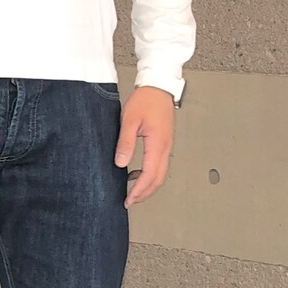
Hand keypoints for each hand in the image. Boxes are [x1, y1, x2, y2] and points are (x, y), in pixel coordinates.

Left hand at [115, 86, 174, 207]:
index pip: (149, 175)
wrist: (158, 86)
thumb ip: (125, 143)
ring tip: (134, 192)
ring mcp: (167, 145)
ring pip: (161, 174)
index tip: (129, 198)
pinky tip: (138, 174)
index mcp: (157, 143)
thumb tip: (120, 163)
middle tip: (131, 201)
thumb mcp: (129, 120)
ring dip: (148, 186)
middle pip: (158, 179)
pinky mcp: (165, 142)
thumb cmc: (146, 99)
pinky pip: (160, 165)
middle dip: (144, 193)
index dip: (138, 190)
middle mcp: (165, 147)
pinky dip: (150, 175)